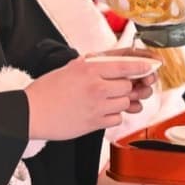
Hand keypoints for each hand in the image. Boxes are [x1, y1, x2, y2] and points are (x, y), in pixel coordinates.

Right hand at [24, 54, 157, 140]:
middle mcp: (96, 87)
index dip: (144, 66)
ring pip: (125, 103)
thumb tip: (121, 60)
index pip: (127, 65)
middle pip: (129, 86)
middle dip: (128, 87)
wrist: (30, 113)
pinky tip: (101, 111)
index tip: (154, 66)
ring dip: (122, 102)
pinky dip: (114, 116)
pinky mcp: (94, 124)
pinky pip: (117, 119)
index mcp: (90, 69)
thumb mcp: (72, 67)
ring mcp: (96, 107)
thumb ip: (96, 63)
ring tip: (107, 99)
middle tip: (123, 86)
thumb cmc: (48, 89)